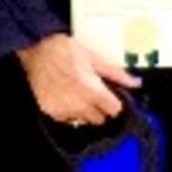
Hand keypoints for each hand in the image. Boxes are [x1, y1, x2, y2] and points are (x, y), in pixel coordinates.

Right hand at [18, 31, 135, 125]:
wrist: (35, 51)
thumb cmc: (65, 50)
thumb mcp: (93, 57)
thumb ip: (115, 73)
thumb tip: (136, 83)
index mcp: (93, 92)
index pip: (114, 110)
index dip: (115, 103)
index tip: (111, 97)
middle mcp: (80, 105)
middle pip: (100, 119)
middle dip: (101, 109)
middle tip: (95, 95)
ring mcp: (64, 111)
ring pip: (84, 120)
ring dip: (85, 112)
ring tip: (79, 95)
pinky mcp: (51, 112)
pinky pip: (67, 119)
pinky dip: (70, 113)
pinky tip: (66, 98)